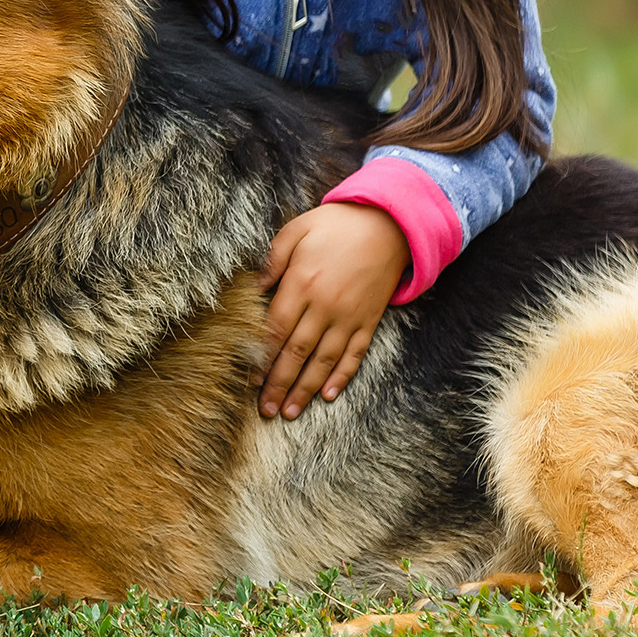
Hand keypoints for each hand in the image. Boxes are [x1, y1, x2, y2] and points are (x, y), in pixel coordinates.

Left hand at [257, 202, 409, 419]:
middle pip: (296, 353)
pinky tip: (328, 394)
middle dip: (279, 384)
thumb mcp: (297, 230)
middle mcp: (325, 306)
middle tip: (265, 409)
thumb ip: (272, 260)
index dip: (262, 358)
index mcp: (302, 284)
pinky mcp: (369, 321)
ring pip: (324, 361)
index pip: (276, 330)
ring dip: (305, 389)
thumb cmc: (336, 225)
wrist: (388, 225)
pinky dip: (341, 377)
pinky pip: (355, 355)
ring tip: (290, 411)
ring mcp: (349, 317)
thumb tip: (252, 287)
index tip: (249, 381)